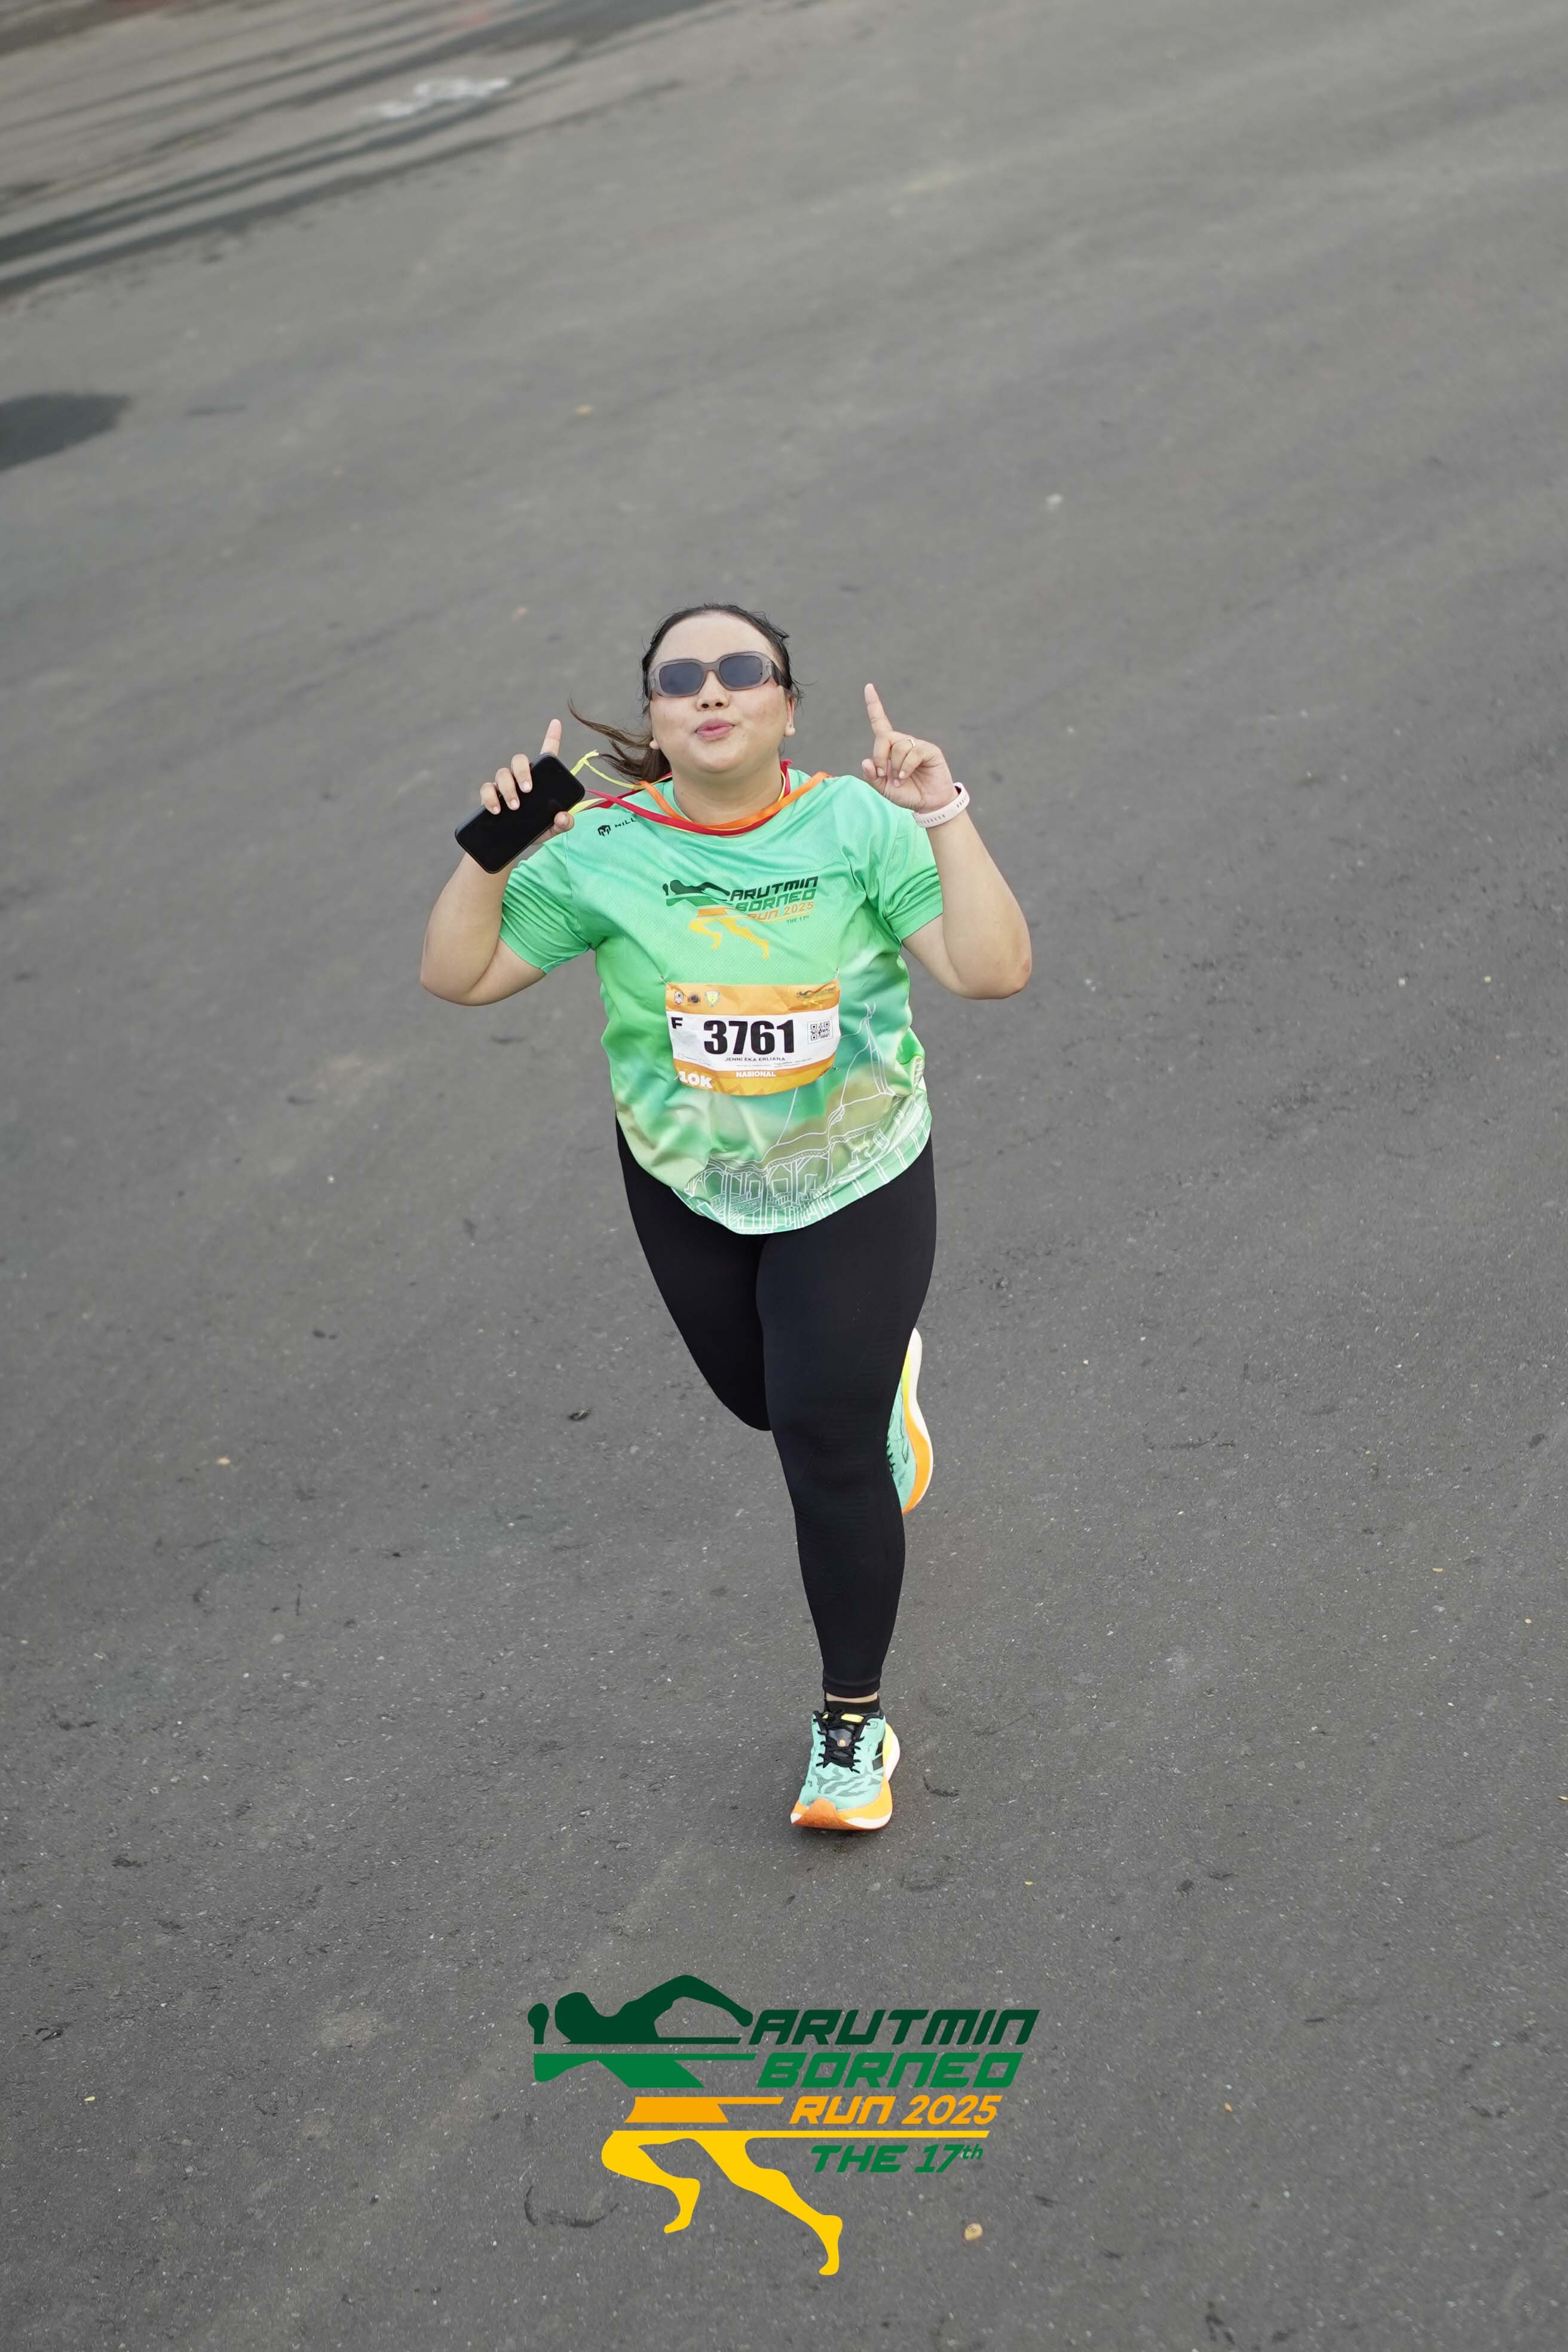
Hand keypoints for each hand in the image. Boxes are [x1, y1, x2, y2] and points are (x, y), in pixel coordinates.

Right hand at [478, 717, 573, 832]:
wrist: (514, 845)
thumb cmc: (536, 831)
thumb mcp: (553, 829)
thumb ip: (564, 823)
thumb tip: (564, 817)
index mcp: (541, 780)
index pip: (547, 754)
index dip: (552, 737)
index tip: (556, 722)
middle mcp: (521, 777)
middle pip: (520, 761)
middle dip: (523, 773)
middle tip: (528, 791)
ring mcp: (504, 785)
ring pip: (502, 773)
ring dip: (508, 788)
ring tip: (514, 806)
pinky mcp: (490, 796)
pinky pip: (486, 789)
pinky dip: (491, 798)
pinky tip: (497, 809)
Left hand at [861, 684, 955, 815]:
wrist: (928, 804)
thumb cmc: (906, 793)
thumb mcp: (884, 789)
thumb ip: (872, 777)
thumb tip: (866, 761)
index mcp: (890, 748)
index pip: (880, 723)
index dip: (874, 705)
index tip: (868, 687)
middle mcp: (903, 742)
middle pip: (884, 737)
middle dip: (879, 756)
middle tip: (881, 773)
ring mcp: (917, 745)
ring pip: (899, 746)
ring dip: (895, 766)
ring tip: (900, 779)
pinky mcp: (929, 750)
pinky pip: (913, 752)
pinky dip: (906, 766)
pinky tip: (906, 775)